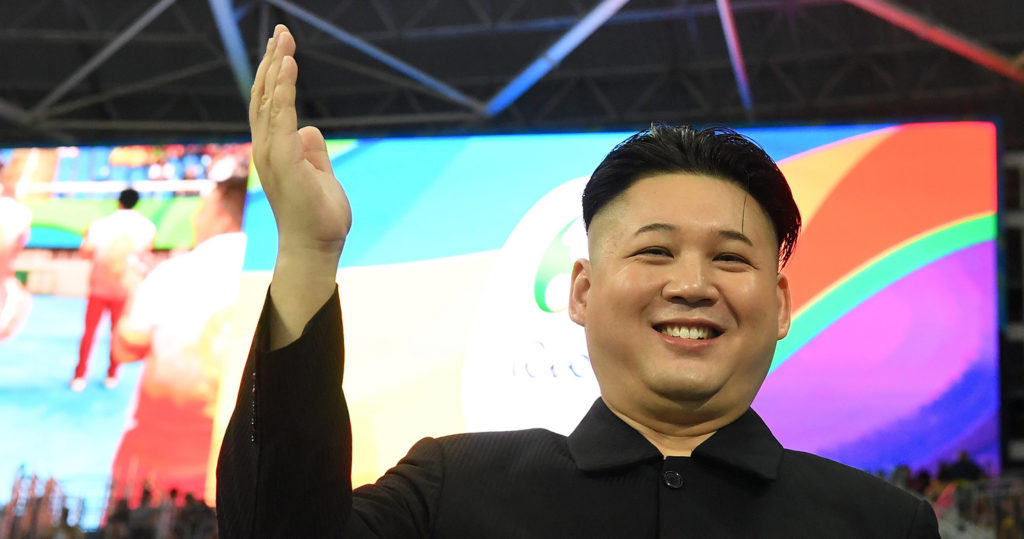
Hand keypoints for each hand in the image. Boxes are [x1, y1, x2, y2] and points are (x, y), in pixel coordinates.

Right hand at [251, 25, 350, 261]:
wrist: (315, 248)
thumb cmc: (318, 217)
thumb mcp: (320, 174)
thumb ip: (313, 151)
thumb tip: (310, 129)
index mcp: (275, 151)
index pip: (270, 105)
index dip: (275, 75)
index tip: (283, 49)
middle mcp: (267, 148)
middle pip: (265, 96)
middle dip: (272, 62)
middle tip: (281, 32)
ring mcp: (273, 153)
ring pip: (270, 101)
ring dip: (276, 67)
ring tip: (283, 40)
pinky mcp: (284, 159)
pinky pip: (282, 116)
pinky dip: (283, 89)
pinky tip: (287, 65)